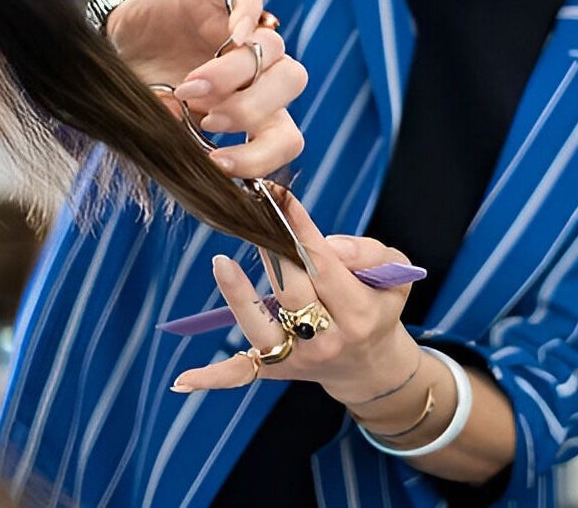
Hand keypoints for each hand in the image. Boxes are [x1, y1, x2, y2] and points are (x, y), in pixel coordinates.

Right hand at [105, 0, 306, 176]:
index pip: (286, 136)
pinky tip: (233, 35)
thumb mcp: (162, 123)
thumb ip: (181, 140)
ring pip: (272, 45)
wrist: (116, 43)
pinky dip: (249, 12)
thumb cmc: (146, 91)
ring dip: (235, 72)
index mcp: (253, 109)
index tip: (218, 162)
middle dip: (252, 109)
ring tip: (190, 88)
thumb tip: (197, 154)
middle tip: (208, 119)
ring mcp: (242, 31)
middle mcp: (257, 71)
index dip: (262, 155)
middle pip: (293, 81)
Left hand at [170, 192, 422, 403]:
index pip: (325, 266)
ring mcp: (298, 358)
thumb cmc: (379, 305)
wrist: (371, 365)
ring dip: (239, 295)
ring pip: (262, 326)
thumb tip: (329, 246)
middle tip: (253, 214)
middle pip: (293, 291)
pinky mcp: (275, 370)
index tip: (281, 198)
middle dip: (273, 250)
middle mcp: (328, 339)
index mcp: (359, 313)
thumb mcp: (395, 274)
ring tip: (221, 262)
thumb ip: (370, 255)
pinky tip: (182, 379)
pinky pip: (241, 374)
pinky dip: (213, 378)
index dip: (302, 230)